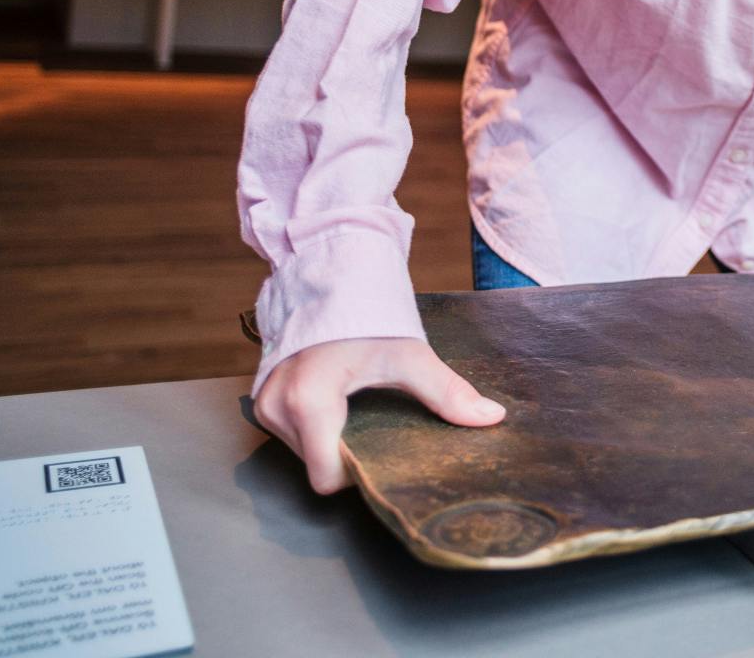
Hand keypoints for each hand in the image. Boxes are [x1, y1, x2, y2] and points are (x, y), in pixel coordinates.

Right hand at [252, 337, 506, 493]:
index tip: (383, 451)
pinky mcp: (261, 400)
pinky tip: (338, 406)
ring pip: (304, 452)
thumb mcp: (408, 355)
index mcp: (309, 400)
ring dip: (330, 441)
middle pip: (317, 464)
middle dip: (347, 454)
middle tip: (375, 425)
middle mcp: (277, 406)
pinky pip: (292, 435)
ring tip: (356, 411)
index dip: (359, 473)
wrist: (331, 278)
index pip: (327, 475)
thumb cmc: (366, 315)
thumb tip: (492, 416)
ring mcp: (264, 404)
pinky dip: (315, 429)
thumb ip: (447, 392)